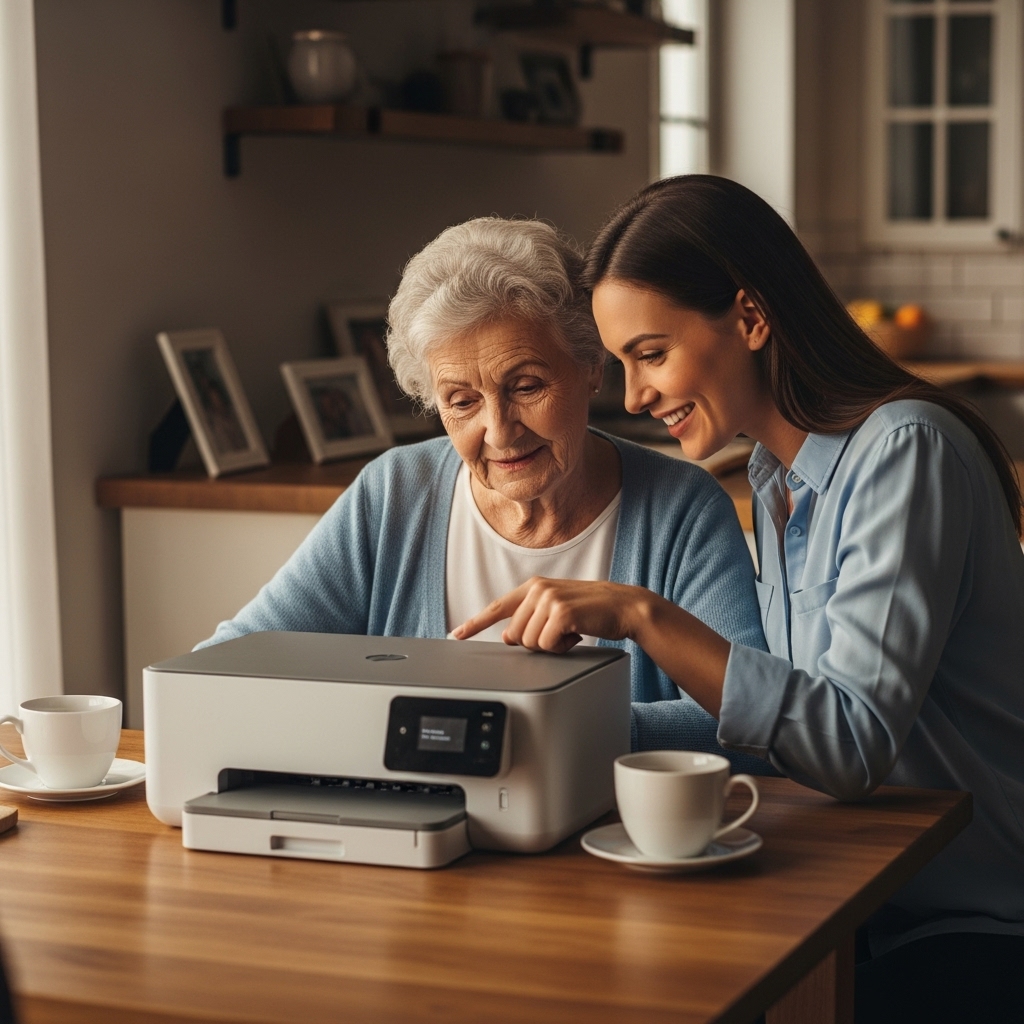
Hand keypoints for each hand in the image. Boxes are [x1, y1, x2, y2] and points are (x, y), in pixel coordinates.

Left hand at [451, 577, 648, 652]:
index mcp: (533, 587)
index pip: (497, 607)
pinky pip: (546, 646)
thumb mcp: (557, 609)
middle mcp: (537, 590)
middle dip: (535, 643)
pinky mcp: (560, 612)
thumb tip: (508, 637)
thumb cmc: (591, 612)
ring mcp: (548, 599)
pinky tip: (576, 635)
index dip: (475, 624)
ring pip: (529, 644)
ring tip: (569, 632)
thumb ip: (530, 618)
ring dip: (551, 647)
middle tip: (559, 633)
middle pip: (514, 636)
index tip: (456, 634)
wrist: (624, 606)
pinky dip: (562, 648)